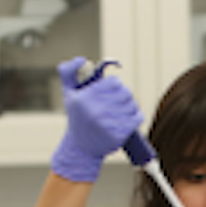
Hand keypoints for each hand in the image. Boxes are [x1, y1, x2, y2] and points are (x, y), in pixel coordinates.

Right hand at [50, 57, 143, 182]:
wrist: (81, 147)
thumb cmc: (76, 117)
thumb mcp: (68, 93)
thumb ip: (68, 71)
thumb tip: (82, 59)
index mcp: (84, 99)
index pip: (114, 82)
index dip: (113, 85)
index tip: (108, 91)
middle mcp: (96, 111)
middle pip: (125, 92)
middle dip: (122, 95)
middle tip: (115, 101)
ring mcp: (108, 123)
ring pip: (132, 104)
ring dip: (129, 105)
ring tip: (119, 111)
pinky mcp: (120, 134)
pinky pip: (138, 116)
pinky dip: (135, 115)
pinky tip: (126, 118)